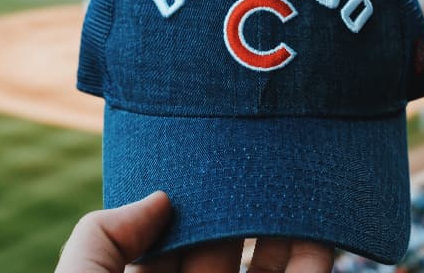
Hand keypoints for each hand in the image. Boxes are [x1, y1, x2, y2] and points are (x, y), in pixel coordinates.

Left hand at [54, 191, 335, 272]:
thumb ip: (101, 238)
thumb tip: (159, 198)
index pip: (174, 240)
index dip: (194, 201)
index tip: (214, 161)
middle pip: (225, 250)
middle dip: (248, 210)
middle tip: (267, 165)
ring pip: (267, 272)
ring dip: (288, 236)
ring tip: (302, 192)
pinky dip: (313, 265)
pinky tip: (322, 237)